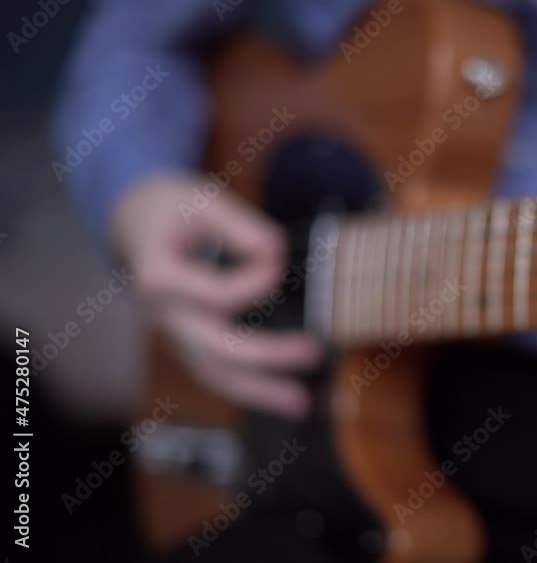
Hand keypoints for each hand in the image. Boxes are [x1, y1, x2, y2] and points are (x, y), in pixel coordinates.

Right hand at [113, 172, 321, 416]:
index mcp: (159, 278)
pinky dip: (251, 388)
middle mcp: (163, 315)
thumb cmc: (175, 209)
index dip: (257, 277)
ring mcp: (173, 334)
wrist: (136, 222)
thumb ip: (241, 226)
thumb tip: (275, 256)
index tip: (274, 251)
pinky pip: (218, 373)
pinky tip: (287, 399)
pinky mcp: (188, 343)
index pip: (217, 295)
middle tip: (314, 352)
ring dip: (260, 392)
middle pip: (215, 349)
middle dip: (266, 355)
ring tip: (303, 406)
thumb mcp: (204, 200)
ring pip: (215, 375)